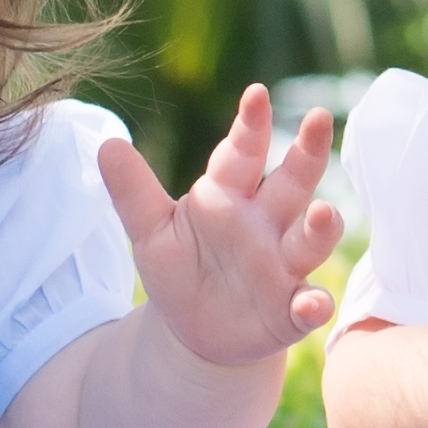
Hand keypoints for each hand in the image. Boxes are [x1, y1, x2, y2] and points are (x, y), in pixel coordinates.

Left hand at [99, 86, 342, 371]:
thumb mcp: (150, 231)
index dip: (250, 125)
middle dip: (307, 153)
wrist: (193, 333)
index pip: (242, 154)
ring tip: (322, 212)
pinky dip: (314, 304)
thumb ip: (133, 191)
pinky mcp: (291, 311)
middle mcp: (265, 224)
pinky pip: (308, 306)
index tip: (256, 93)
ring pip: (310, 239)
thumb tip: (105, 143)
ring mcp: (283, 267)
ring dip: (321, 226)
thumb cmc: (178, 270)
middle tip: (318, 118)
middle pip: (292, 183)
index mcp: (228, 196)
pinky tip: (311, 303)